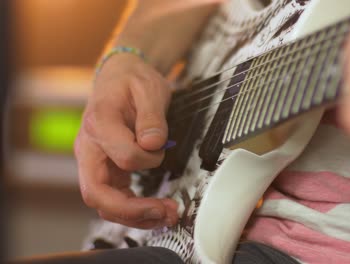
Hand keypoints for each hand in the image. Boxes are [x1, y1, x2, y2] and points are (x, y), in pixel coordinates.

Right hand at [75, 53, 177, 228]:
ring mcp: (93, 160)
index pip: (122, 156)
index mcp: (100, 123)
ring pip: (103, 202)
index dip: (149, 159)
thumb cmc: (132, 81)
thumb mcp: (149, 88)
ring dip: (134, 215)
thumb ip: (152, 116)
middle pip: (96, 192)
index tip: (162, 148)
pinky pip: (112, 197)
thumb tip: (153, 144)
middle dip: (131, 210)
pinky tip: (153, 211)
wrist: (118, 78)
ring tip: (165, 216)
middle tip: (164, 213)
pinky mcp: (103, 168)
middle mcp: (89, 146)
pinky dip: (132, 209)